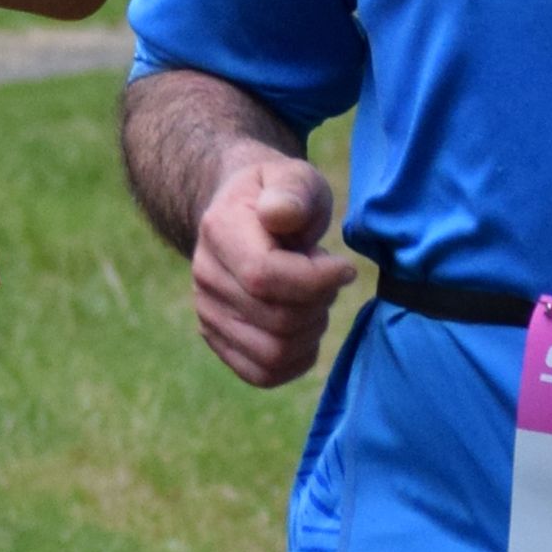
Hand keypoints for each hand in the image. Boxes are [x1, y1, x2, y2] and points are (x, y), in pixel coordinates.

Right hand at [192, 149, 355, 387]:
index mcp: (220, 230)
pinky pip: (262, 374)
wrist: (246, 214)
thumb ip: (292, 191)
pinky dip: (297, 360)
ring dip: (311, 332)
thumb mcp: (295, 177)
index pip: (264, 276)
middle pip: (277, 320)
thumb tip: (280, 215)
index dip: (316, 281)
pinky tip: (307, 329)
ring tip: (315, 300)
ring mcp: (208, 312)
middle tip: (328, 279)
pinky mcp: (218, 339)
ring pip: (273, 354)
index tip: (345, 268)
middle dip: (320, 304)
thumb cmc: (283, 197)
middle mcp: (205, 277)